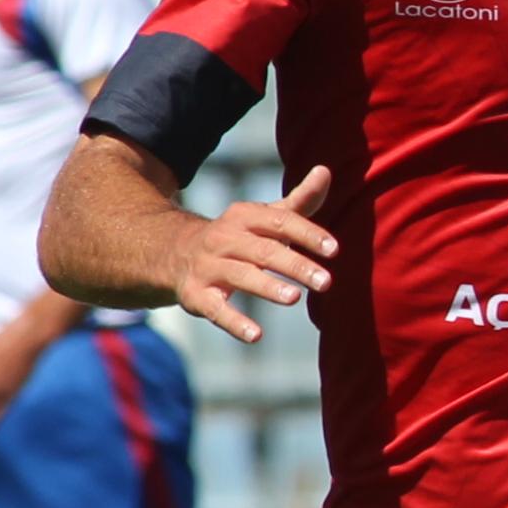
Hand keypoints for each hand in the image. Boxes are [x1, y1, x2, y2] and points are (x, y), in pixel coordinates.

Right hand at [168, 166, 335, 344]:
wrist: (173, 252)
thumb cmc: (237, 236)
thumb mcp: (264, 217)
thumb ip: (299, 201)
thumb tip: (326, 171)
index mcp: (244, 217)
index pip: (280, 222)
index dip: (307, 234)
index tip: (334, 250)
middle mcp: (224, 239)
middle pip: (263, 251)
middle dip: (295, 265)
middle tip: (326, 282)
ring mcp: (208, 267)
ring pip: (240, 276)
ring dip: (267, 287)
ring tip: (294, 298)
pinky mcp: (196, 295)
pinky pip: (215, 309)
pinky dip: (234, 323)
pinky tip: (256, 336)